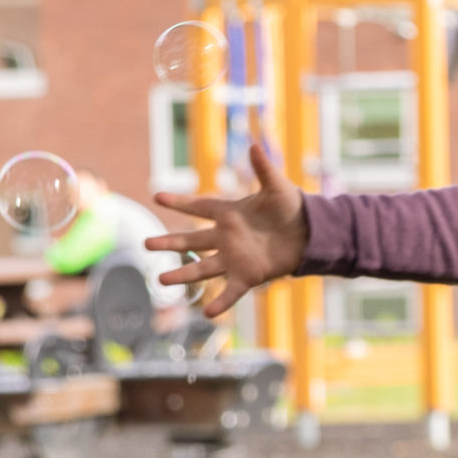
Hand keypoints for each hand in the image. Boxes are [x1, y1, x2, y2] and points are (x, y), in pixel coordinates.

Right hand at [143, 138, 305, 320]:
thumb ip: (264, 168)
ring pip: (202, 267)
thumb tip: (254, 144)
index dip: (179, 202)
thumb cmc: (293, 208)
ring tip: (160, 280)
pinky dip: (221, 301)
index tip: (157, 196)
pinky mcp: (249, 275)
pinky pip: (231, 290)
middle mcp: (226, 237)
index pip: (199, 206)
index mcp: (230, 214)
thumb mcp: (278, 187)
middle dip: (169, 242)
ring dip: (182, 273)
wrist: (312, 234)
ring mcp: (235, 257)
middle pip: (192, 240)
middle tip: (145, 244)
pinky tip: (207, 312)